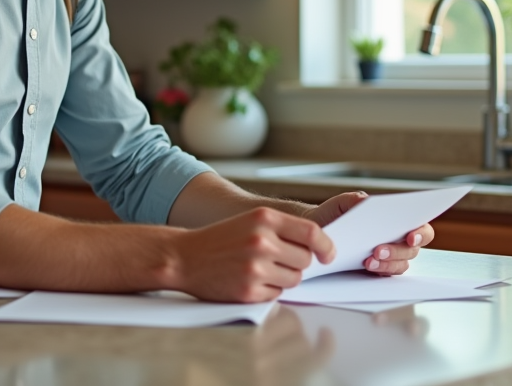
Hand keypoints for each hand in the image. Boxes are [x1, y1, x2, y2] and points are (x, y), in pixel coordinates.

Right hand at [170, 207, 334, 302]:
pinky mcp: (249, 291)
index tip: (328, 254)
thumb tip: (317, 246)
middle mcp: (262, 241)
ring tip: (261, 269)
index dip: (326, 245)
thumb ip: (282, 228)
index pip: (312, 232)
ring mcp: (255, 267)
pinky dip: (269, 290)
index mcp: (264, 218)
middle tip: (278, 260)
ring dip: (284, 277)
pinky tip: (249, 280)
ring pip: (295, 279)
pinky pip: (277, 294)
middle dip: (297, 262)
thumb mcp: (250, 220)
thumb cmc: (219, 239)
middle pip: (305, 259)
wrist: (184, 257)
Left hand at [302, 192, 435, 275]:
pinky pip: (387, 274)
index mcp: (396, 220)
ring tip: (369, 260)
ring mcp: (389, 256)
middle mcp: (397, 239)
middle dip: (398, 250)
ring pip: (401, 264)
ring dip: (388, 263)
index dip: (421, 233)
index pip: (420, 227)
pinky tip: (366, 265)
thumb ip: (357, 200)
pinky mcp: (378, 269)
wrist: (317, 229)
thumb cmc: (334, 213)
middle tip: (379, 249)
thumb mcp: (343, 202)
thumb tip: (370, 202)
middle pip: (412, 249)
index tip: (410, 237)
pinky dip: (379, 270)